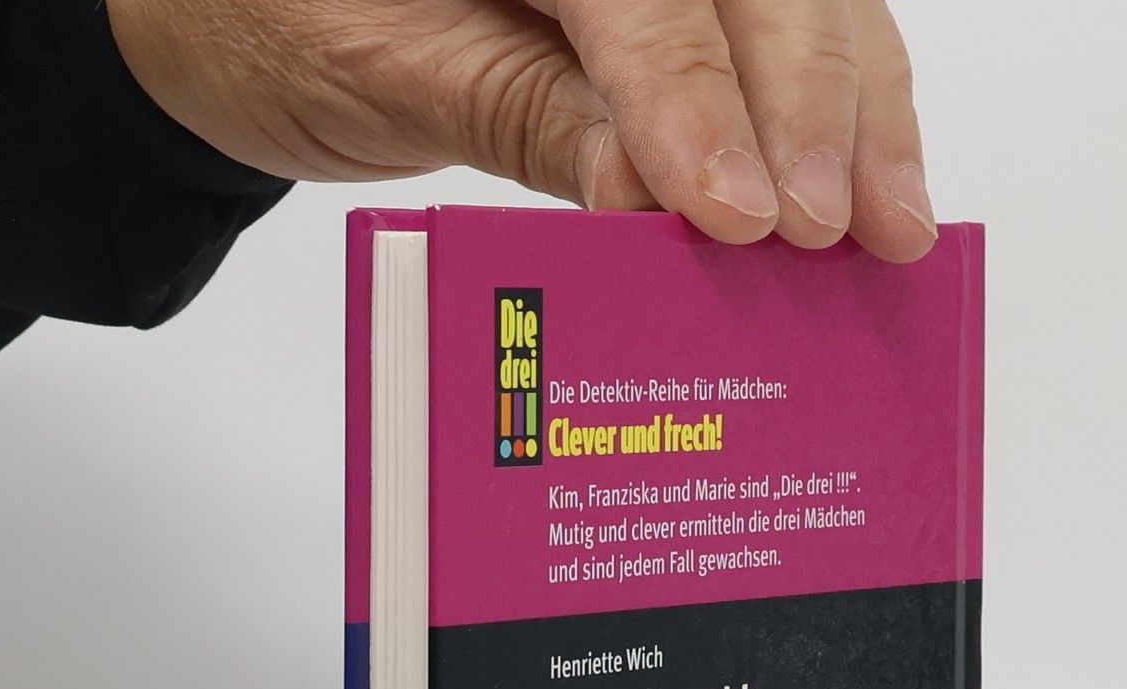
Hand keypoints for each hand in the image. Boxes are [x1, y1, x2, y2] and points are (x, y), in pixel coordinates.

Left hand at [105, 0, 938, 261]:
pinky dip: (830, 100)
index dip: (699, 98)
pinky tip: (871, 172)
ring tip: (891, 220)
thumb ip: (517, 114)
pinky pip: (769, 24)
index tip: (742, 214)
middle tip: (839, 227)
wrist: (234, 7)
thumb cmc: (268, 19)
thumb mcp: (374, 69)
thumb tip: (650, 194)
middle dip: (810, 101)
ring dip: (856, 104)